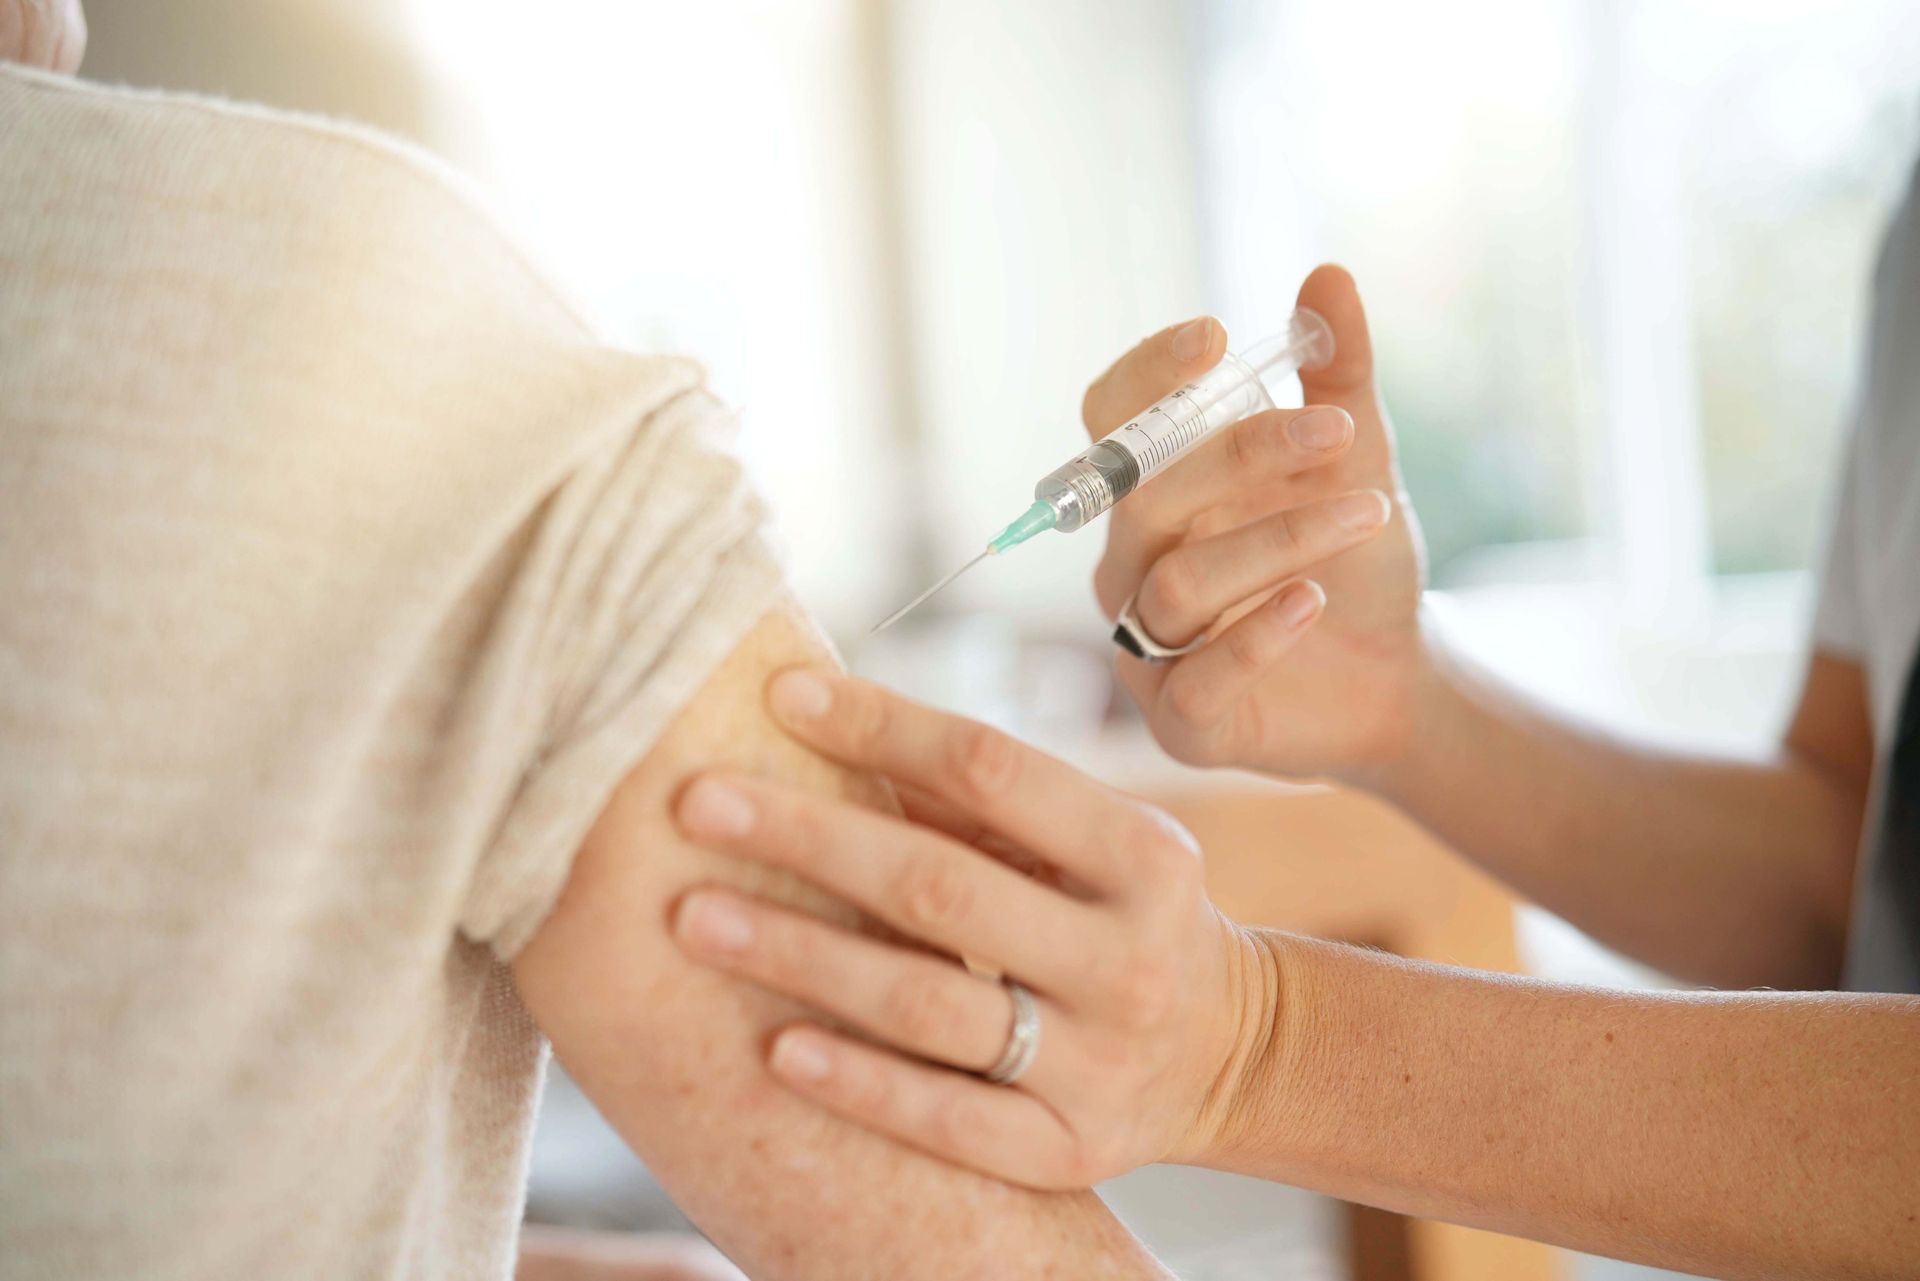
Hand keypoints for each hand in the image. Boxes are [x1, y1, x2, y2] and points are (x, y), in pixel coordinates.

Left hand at [667, 669, 1280, 1189]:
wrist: (1226, 1055)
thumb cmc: (1122, 914)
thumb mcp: (1094, 842)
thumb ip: (980, 800)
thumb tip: (826, 721)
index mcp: (1143, 855)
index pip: (993, 770)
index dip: (882, 727)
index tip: (778, 695)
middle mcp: (1128, 959)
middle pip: (942, 890)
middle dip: (809, 841)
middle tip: (698, 804)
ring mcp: (1100, 1064)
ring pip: (931, 1008)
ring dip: (802, 957)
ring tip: (696, 920)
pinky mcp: (1069, 1152)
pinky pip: (949, 1121)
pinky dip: (860, 1083)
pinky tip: (775, 1047)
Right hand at [1086, 266, 1427, 776]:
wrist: (1397, 679)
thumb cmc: (1351, 565)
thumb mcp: (1356, 465)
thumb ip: (1340, 378)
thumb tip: (1328, 276)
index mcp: (1153, 495)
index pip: (1109, 424)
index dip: (1146, 379)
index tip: (1217, 337)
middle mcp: (1130, 567)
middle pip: (1143, 499)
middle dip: (1239, 456)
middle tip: (1335, 432)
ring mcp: (1148, 648)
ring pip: (1178, 584)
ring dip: (1277, 540)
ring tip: (1370, 513)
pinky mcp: (1185, 722)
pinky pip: (1197, 679)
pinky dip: (1257, 636)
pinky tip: (1316, 600)